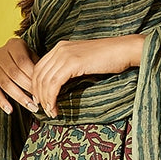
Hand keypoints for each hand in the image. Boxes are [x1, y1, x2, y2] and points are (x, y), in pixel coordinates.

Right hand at [0, 37, 37, 114]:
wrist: (9, 58)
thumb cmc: (27, 61)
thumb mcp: (34, 59)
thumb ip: (39, 68)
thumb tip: (49, 85)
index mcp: (14, 44)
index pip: (23, 62)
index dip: (32, 77)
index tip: (43, 90)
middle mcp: (0, 52)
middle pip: (14, 73)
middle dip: (27, 89)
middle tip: (39, 102)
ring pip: (4, 83)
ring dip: (18, 97)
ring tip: (31, 107)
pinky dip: (1, 100)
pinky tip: (10, 110)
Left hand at [31, 35, 145, 116]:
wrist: (124, 50)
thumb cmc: (110, 58)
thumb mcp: (84, 61)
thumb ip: (71, 68)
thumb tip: (62, 84)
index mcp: (61, 47)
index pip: (39, 67)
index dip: (36, 86)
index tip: (41, 100)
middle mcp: (60, 49)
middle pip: (38, 74)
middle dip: (38, 94)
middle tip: (43, 109)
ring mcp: (65, 55)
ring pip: (44, 81)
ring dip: (45, 99)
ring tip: (50, 112)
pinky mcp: (72, 63)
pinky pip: (54, 83)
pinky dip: (51, 98)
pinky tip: (54, 107)